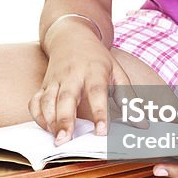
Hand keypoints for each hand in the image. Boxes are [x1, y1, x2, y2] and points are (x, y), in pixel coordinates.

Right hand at [28, 22, 131, 144]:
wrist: (71, 37)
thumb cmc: (98, 60)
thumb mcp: (117, 72)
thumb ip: (129, 99)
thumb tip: (142, 124)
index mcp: (94, 71)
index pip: (97, 92)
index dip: (99, 113)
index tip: (102, 133)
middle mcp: (72, 75)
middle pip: (66, 98)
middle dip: (65, 120)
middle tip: (65, 141)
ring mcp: (55, 80)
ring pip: (48, 100)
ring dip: (50, 121)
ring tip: (57, 139)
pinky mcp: (43, 85)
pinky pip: (35, 101)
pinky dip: (38, 116)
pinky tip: (46, 128)